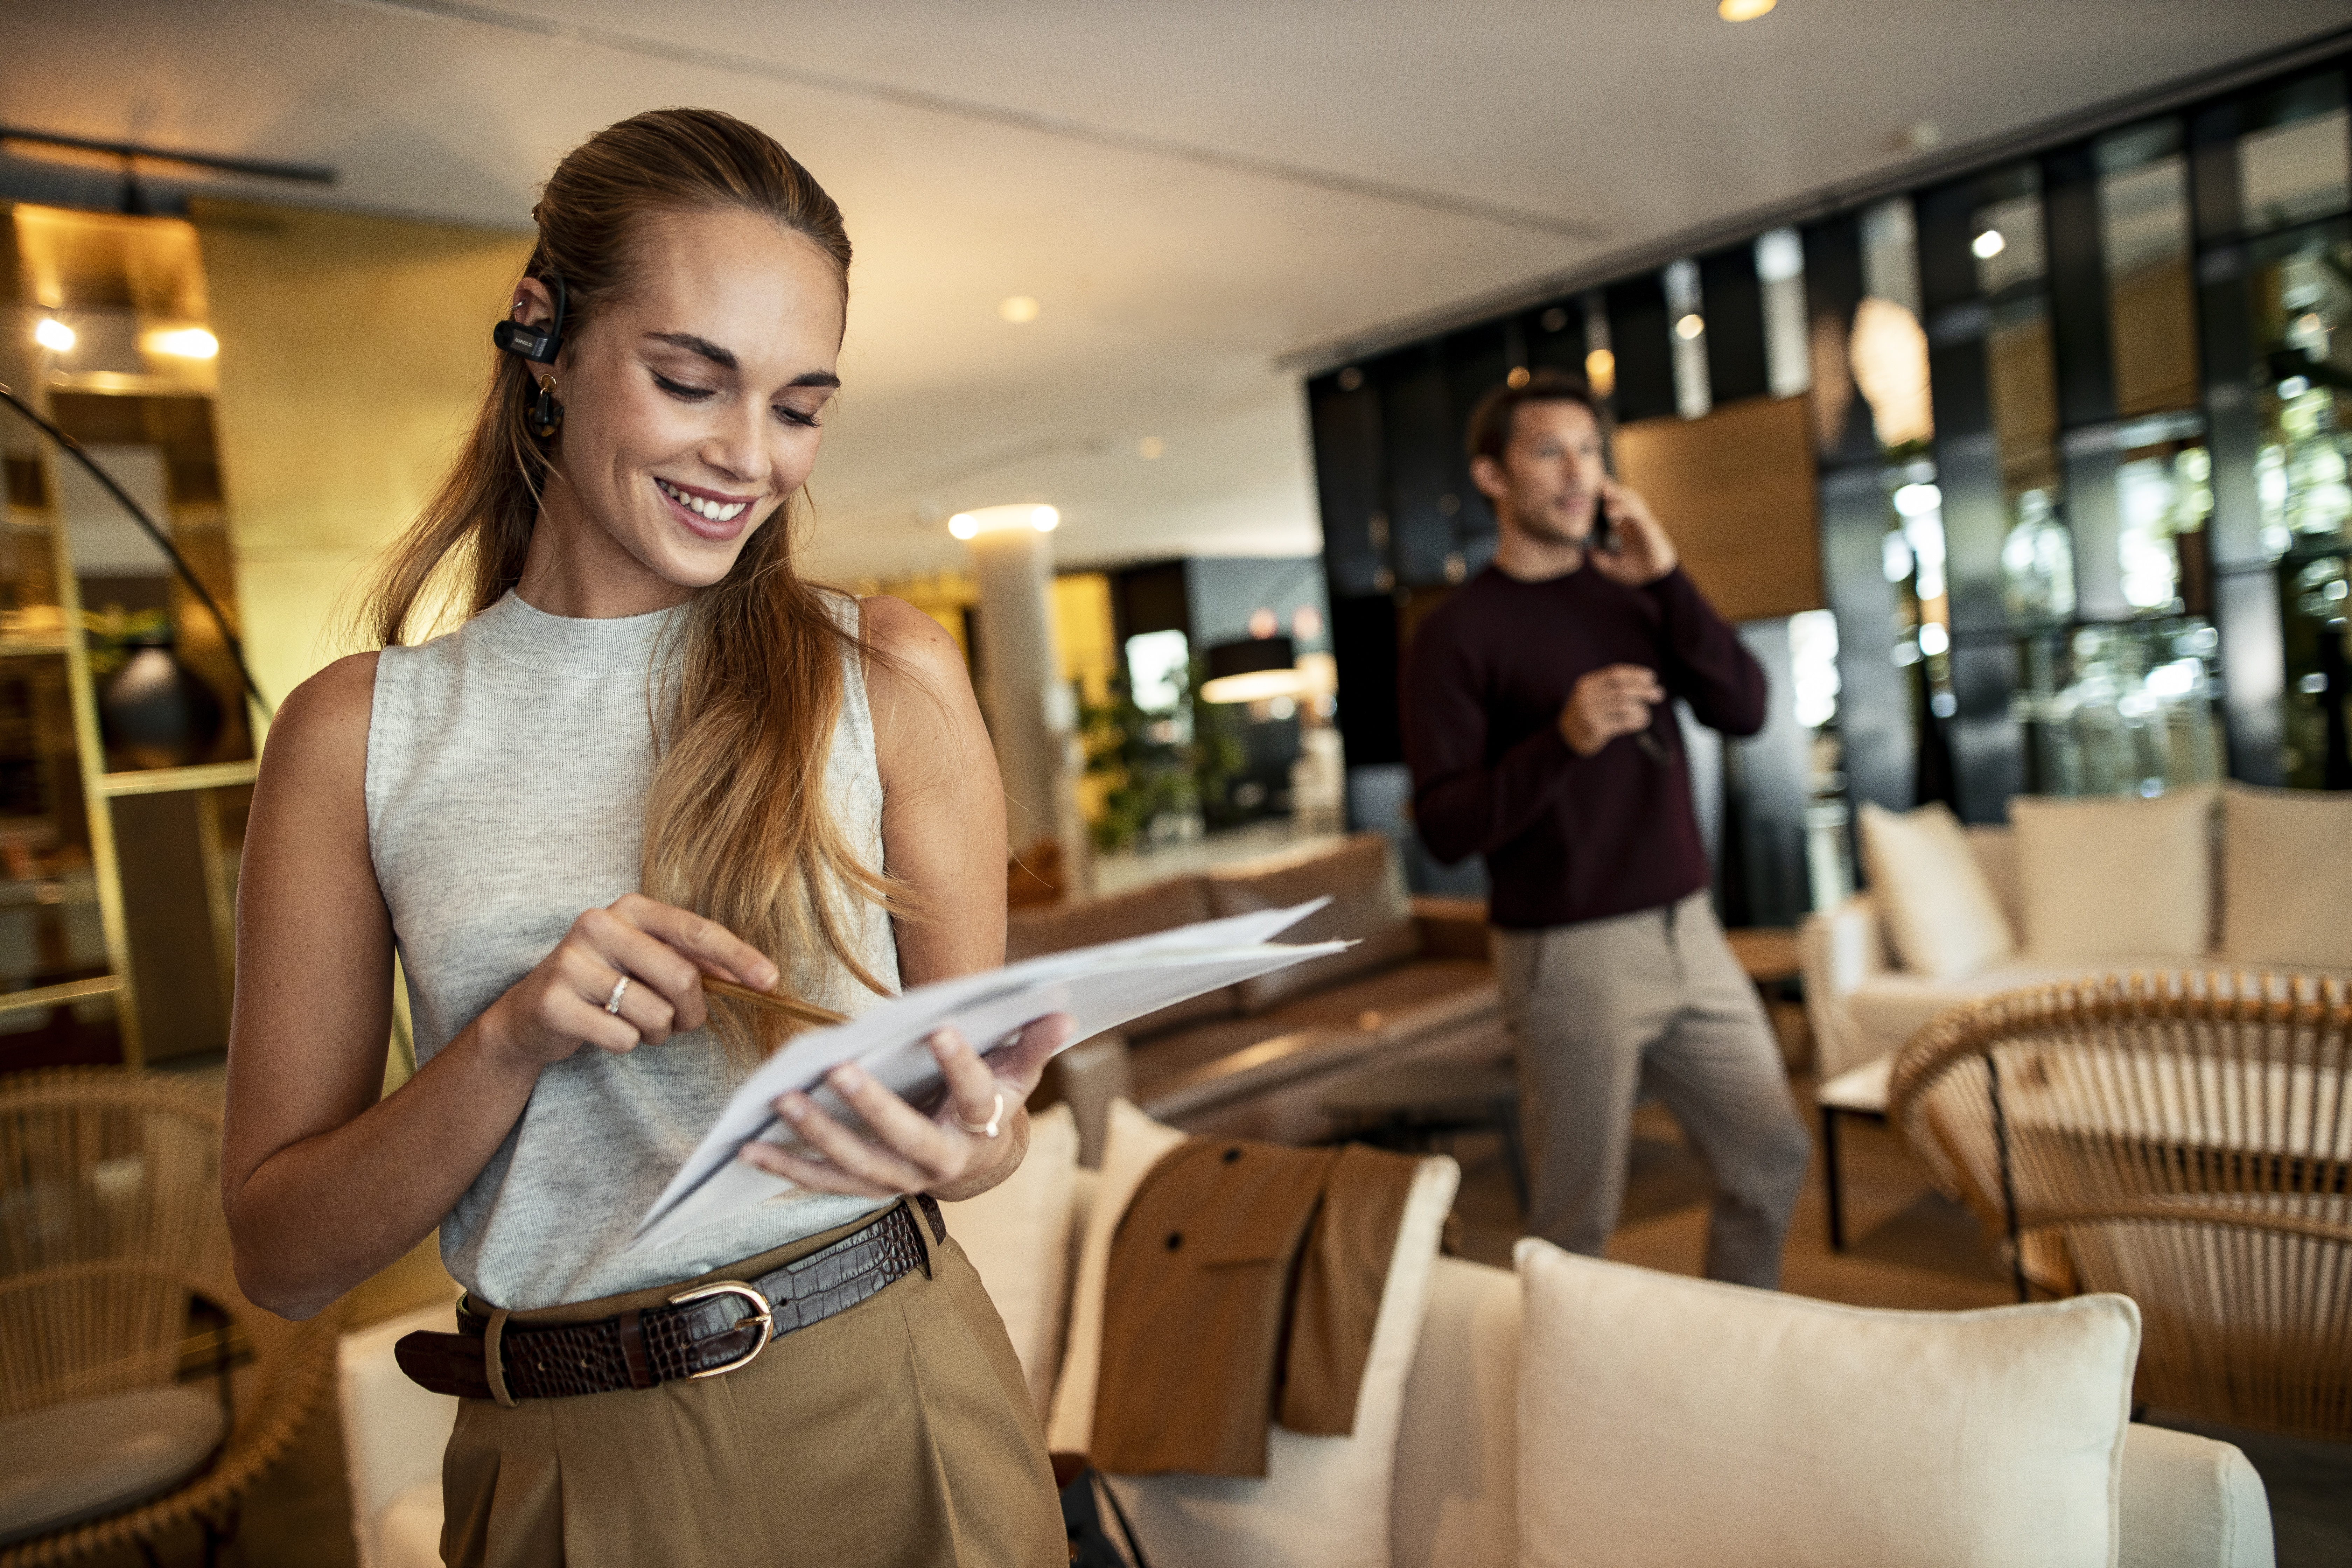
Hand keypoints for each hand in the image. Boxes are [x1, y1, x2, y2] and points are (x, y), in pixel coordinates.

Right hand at [474, 894, 779, 1070]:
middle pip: (681, 977)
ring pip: (654, 1013)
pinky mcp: (554, 1001)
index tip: (770, 980)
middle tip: (682, 1022)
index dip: (738, 956)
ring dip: (657, 1031)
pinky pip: (621, 1037)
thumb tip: (751, 973)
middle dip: (692, 1012)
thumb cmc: (604, 984)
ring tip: (635, 1023)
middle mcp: (599, 924)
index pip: (696, 930)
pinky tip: (604, 1031)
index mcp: (631, 909)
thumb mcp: (647, 961)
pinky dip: (625, 1044)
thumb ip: (693, 961)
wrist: (532, 1014)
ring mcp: (572, 962)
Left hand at [739, 1012, 1076, 1198]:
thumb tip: (1063, 1009)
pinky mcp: (869, 1187)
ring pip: (859, 1163)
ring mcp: (902, 1178)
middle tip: (838, 1070)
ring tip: (783, 1101)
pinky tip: (751, 1149)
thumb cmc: (994, 1101)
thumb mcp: (1018, 1073)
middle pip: (907, 1138)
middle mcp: (941, 1161)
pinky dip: (787, 1168)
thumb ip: (1032, 1042)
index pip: (976, 1095)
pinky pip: (825, 1182)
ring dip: (818, 1135)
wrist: (977, 1163)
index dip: (961, 1065)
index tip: (941, 1029)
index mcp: (981, 1126)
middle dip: (872, 1106)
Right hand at [1558, 664, 1665, 756]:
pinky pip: (1622, 722)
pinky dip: (1636, 721)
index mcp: (1587, 683)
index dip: (1636, 675)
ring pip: (1623, 706)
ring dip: (1641, 709)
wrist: (1567, 735)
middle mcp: (1587, 696)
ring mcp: (1589, 713)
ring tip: (1647, 713)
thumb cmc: (1588, 712)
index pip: (1615, 674)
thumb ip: (1613, 688)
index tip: (1651, 678)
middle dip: (1643, 690)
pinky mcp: (1595, 729)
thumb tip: (1647, 685)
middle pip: (1621, 689)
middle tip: (1659, 694)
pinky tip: (1642, 721)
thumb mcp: (1593, 694)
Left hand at [1589, 480, 1676, 585]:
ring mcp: (1645, 524)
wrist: (1655, 583)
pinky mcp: (1650, 529)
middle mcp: (1636, 523)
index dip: (1607, 498)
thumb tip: (1588, 550)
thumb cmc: (1638, 574)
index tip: (1592, 489)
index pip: (1617, 507)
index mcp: (1628, 529)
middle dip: (1613, 489)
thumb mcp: (1612, 568)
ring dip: (1619, 494)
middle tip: (1597, 482)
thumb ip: (1600, 559)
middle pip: (1626, 499)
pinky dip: (1625, 510)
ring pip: (1633, 501)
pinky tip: (1611, 511)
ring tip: (1603, 490)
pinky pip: (1637, 514)